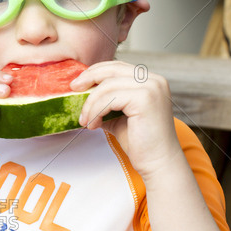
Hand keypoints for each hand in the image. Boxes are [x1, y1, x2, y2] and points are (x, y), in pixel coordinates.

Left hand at [70, 61, 181, 179]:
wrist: (158, 163)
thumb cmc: (140, 142)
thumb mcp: (119, 115)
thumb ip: (106, 101)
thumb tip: (81, 92)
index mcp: (150, 80)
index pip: (117, 67)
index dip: (95, 72)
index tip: (78, 84)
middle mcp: (154, 80)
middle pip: (112, 69)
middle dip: (88, 78)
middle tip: (73, 90)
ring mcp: (151, 87)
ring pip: (107, 85)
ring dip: (91, 103)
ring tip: (85, 120)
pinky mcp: (145, 99)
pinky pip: (110, 98)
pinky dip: (96, 110)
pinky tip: (93, 124)